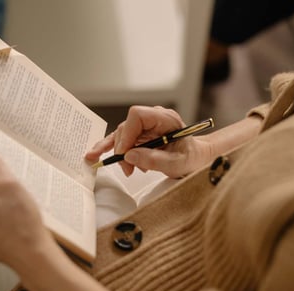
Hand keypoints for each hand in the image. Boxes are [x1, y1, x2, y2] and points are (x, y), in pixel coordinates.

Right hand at [85, 106, 214, 177]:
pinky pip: (121, 139)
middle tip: (127, 168)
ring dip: (119, 153)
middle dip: (122, 148)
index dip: (127, 133)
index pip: (137, 116)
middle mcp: (153, 118)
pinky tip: (97, 155)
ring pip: (122, 134)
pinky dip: (111, 148)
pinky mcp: (140, 135)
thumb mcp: (177, 163)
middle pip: (127, 126)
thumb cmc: (191, 158)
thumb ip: (154, 160)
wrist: (196, 159)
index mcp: (165, 118)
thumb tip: (129, 156)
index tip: (125, 153)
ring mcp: (145, 126)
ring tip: (126, 170)